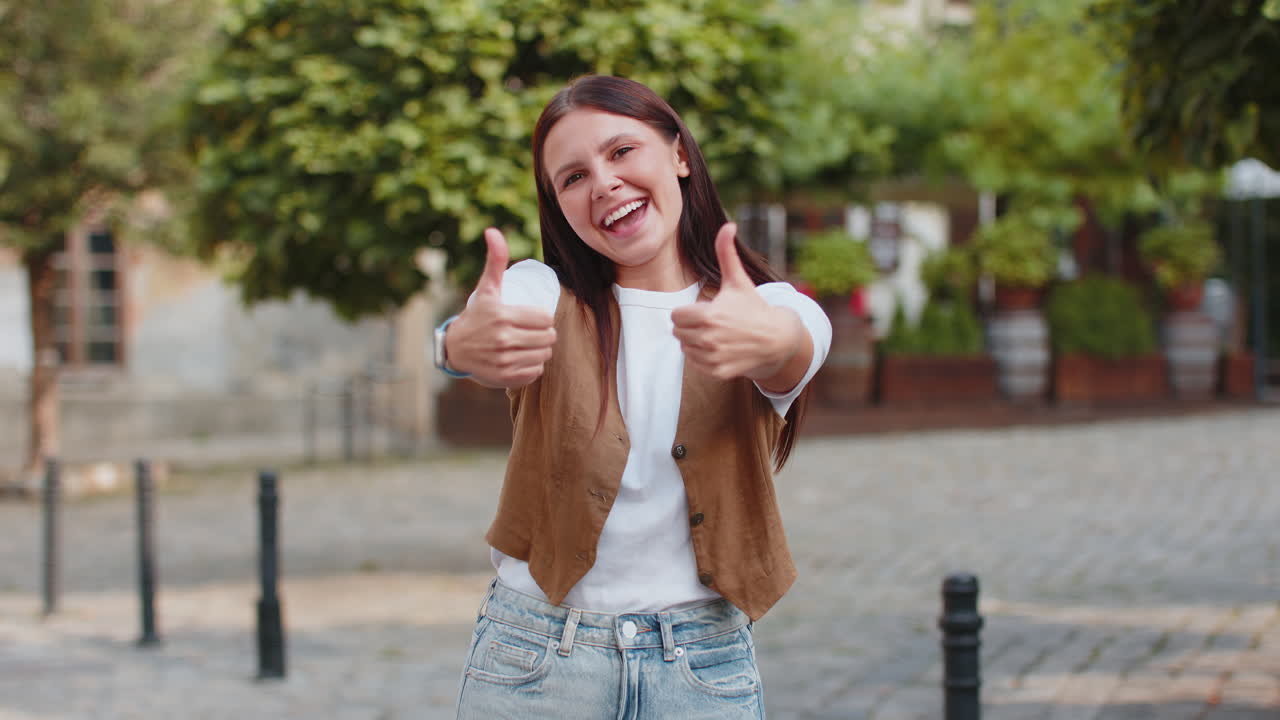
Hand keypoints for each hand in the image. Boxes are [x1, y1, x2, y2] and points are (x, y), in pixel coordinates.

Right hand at [444, 228, 556, 387]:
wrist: (455, 348)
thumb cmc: (476, 315)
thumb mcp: (487, 288)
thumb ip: (495, 260)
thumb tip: (493, 230)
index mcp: (503, 316)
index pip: (545, 318)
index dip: (542, 318)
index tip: (533, 317)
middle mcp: (503, 339)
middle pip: (548, 338)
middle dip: (544, 334)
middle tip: (533, 332)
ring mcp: (504, 360)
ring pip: (544, 355)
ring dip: (541, 350)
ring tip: (529, 344)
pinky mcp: (505, 378)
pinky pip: (535, 372)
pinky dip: (532, 367)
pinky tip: (522, 359)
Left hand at [671, 223, 803, 384]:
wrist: (776, 339)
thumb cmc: (753, 307)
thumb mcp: (738, 280)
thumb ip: (726, 252)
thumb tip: (727, 224)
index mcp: (708, 315)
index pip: (675, 316)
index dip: (687, 311)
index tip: (702, 309)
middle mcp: (709, 338)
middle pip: (678, 332)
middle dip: (690, 326)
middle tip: (709, 322)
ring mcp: (713, 357)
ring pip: (685, 348)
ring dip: (694, 342)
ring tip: (715, 334)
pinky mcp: (718, 371)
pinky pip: (695, 363)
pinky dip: (702, 357)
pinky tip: (719, 348)